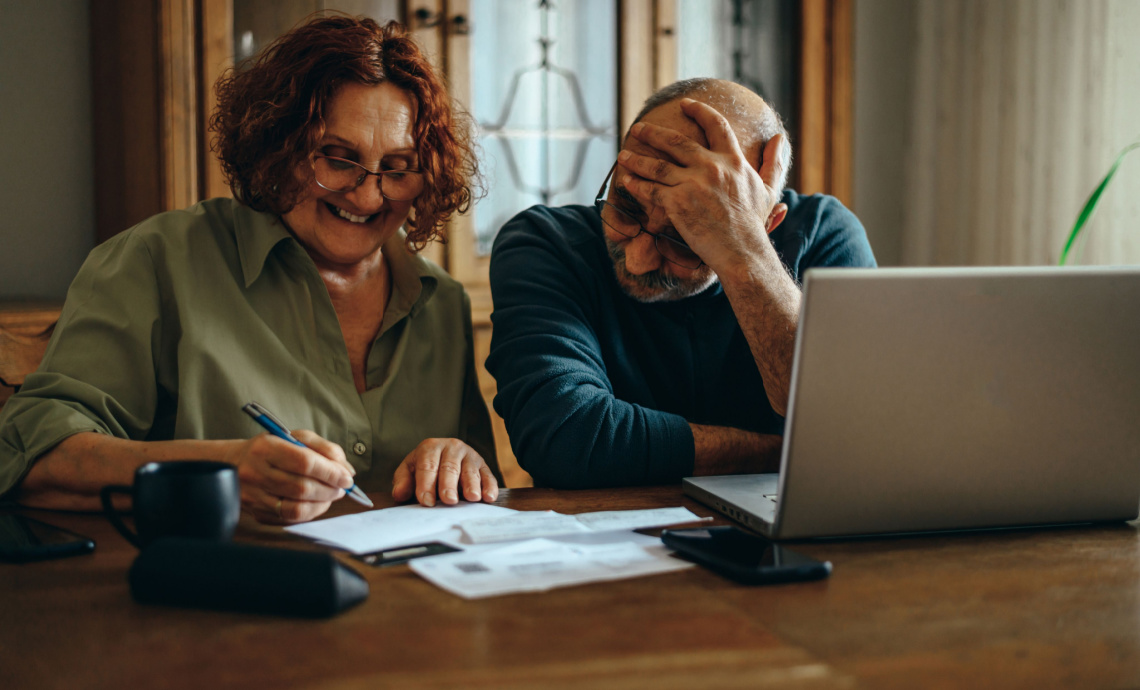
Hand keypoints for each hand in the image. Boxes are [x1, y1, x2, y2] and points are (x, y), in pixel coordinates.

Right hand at [226, 430, 355, 523]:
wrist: (235, 463)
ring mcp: (254, 496)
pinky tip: (317, 503)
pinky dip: (310, 512)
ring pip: (296, 508)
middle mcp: (255, 472)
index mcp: (265, 448)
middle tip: (343, 487)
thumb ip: (325, 448)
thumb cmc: (272, 447)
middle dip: (329, 489)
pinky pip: (289, 519)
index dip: (330, 472)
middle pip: (302, 488)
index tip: (347, 477)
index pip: (304, 462)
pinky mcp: (257, 512)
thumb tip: (346, 470)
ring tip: (332, 494)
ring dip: (322, 503)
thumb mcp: (295, 437)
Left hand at [391, 438, 498, 506]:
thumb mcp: (410, 470)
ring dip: (471, 485)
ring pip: (470, 471)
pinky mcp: (483, 465)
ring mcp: (469, 455)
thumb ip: (403, 481)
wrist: (444, 455)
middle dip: (448, 485)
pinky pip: (487, 476)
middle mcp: (451, 447)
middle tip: (449, 500)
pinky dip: (489, 487)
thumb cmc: (425, 467)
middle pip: (449, 468)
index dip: (426, 484)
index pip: (427, 466)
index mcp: (430, 447)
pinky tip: (488, 497)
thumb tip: (399, 494)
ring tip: (471, 498)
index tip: (426, 501)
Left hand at [617, 98, 787, 277]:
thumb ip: (773, 162)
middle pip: (676, 141)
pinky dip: (637, 185)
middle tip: (639, 129)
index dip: (699, 111)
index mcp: (733, 160)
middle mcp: (711, 167)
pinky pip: (651, 190)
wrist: (742, 251)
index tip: (685, 104)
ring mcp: (692, 184)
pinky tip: (627, 181)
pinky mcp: (677, 203)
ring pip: (657, 165)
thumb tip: (780, 139)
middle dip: (653, 133)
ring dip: (637, 159)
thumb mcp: (769, 189)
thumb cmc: (754, 224)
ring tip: (624, 155)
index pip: (715, 125)